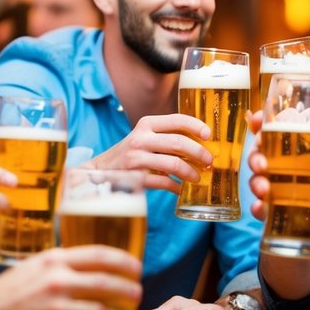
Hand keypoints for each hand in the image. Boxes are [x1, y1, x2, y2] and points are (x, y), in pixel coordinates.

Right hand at [0, 246, 142, 309]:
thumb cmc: (7, 291)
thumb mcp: (34, 267)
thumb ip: (59, 266)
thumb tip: (86, 267)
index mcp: (54, 258)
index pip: (98, 253)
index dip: (122, 260)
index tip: (135, 266)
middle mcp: (57, 277)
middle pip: (105, 277)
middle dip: (128, 283)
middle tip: (138, 289)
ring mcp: (55, 301)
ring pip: (101, 302)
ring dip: (121, 304)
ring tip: (130, 306)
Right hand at [87, 113, 213, 192]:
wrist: (99, 172)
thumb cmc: (130, 154)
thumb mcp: (145, 137)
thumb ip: (166, 136)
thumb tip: (201, 143)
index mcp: (146, 124)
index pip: (177, 119)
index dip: (196, 125)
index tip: (209, 135)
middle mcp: (141, 138)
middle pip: (178, 142)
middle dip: (199, 152)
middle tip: (209, 161)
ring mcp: (136, 158)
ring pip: (173, 163)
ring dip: (190, 172)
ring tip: (197, 178)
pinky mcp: (134, 177)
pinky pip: (163, 182)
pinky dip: (175, 187)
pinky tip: (180, 189)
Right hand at [249, 116, 309, 238]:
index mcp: (300, 146)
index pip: (275, 129)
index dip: (262, 123)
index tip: (256, 120)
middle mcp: (286, 163)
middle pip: (260, 153)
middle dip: (255, 156)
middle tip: (261, 164)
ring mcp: (282, 186)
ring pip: (258, 179)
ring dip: (255, 182)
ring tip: (263, 189)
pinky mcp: (282, 207)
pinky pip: (263, 207)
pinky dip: (258, 208)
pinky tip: (260, 208)